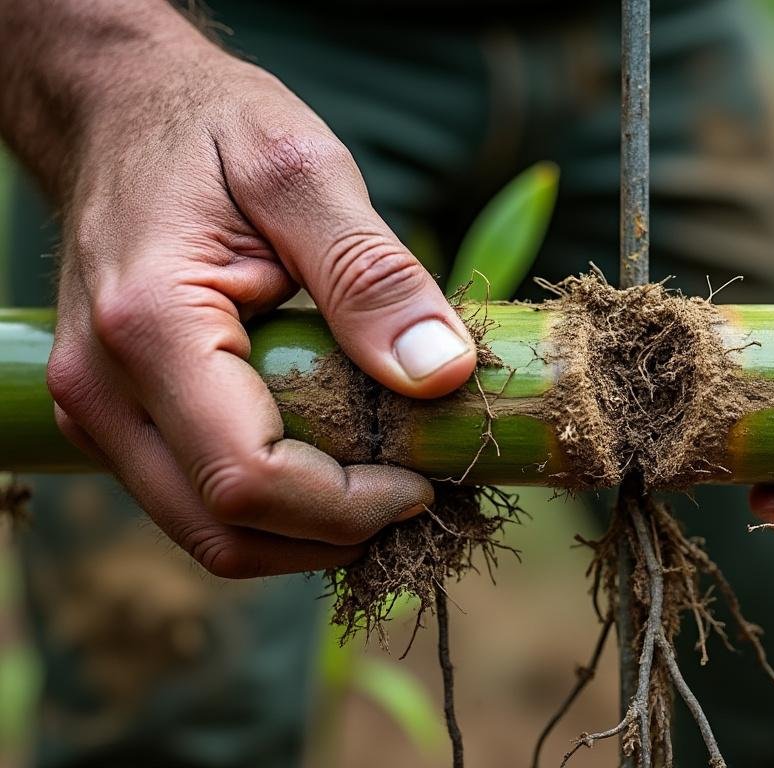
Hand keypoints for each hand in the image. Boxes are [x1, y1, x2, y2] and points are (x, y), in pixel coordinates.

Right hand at [44, 48, 475, 577]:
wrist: (120, 112)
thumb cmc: (212, 129)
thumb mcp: (305, 172)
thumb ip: (371, 272)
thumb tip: (441, 374)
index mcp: (150, 326)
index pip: (249, 478)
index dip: (349, 506)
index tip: (428, 479)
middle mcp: (102, 388)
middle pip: (223, 530)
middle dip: (334, 534)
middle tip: (420, 489)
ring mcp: (97, 411)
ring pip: (206, 532)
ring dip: (306, 532)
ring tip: (387, 482)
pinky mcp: (115, 417)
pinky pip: (195, 498)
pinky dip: (275, 507)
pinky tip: (338, 465)